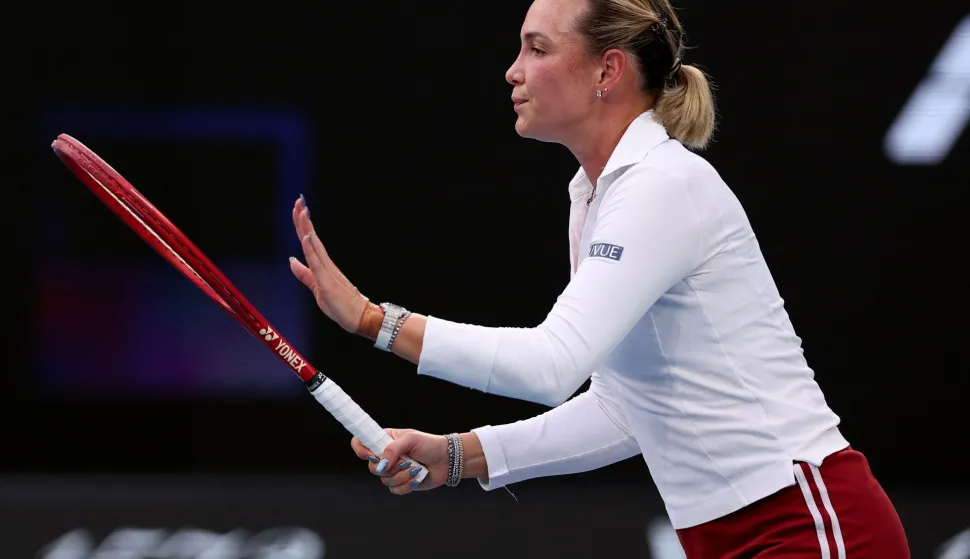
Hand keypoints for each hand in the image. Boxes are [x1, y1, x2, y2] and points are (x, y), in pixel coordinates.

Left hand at [288, 196, 376, 333]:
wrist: (360, 317)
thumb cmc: (341, 305)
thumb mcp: (317, 287)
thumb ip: (305, 274)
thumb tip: (291, 259)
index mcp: (322, 265)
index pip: (309, 240)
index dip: (302, 225)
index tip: (299, 208)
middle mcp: (325, 264)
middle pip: (311, 237)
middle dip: (303, 219)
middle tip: (299, 200)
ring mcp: (327, 271)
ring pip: (314, 245)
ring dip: (307, 228)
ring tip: (302, 211)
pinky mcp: (327, 281)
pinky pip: (317, 263)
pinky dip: (311, 249)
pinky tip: (307, 237)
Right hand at [351, 428, 450, 494]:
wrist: (447, 460)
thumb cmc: (430, 445)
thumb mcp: (411, 439)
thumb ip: (393, 449)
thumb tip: (381, 464)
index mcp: (385, 440)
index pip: (361, 442)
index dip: (360, 449)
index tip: (370, 455)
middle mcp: (386, 456)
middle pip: (372, 467)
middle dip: (390, 467)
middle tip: (405, 461)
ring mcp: (393, 470)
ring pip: (384, 480)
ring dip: (402, 476)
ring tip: (415, 469)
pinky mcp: (401, 483)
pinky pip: (394, 489)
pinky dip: (406, 485)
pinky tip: (417, 478)